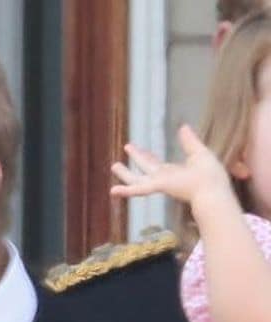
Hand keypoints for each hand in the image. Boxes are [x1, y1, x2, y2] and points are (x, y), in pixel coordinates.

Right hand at [111, 124, 235, 211]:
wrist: (211, 189)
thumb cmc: (210, 174)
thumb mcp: (199, 152)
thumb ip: (189, 141)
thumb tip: (183, 127)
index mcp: (173, 172)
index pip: (156, 164)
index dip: (147, 156)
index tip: (138, 149)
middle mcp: (163, 178)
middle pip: (144, 170)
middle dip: (134, 160)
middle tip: (120, 156)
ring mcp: (159, 183)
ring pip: (137, 179)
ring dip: (125, 173)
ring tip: (113, 166)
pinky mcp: (158, 186)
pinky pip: (138, 189)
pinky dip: (125, 191)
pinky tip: (112, 190)